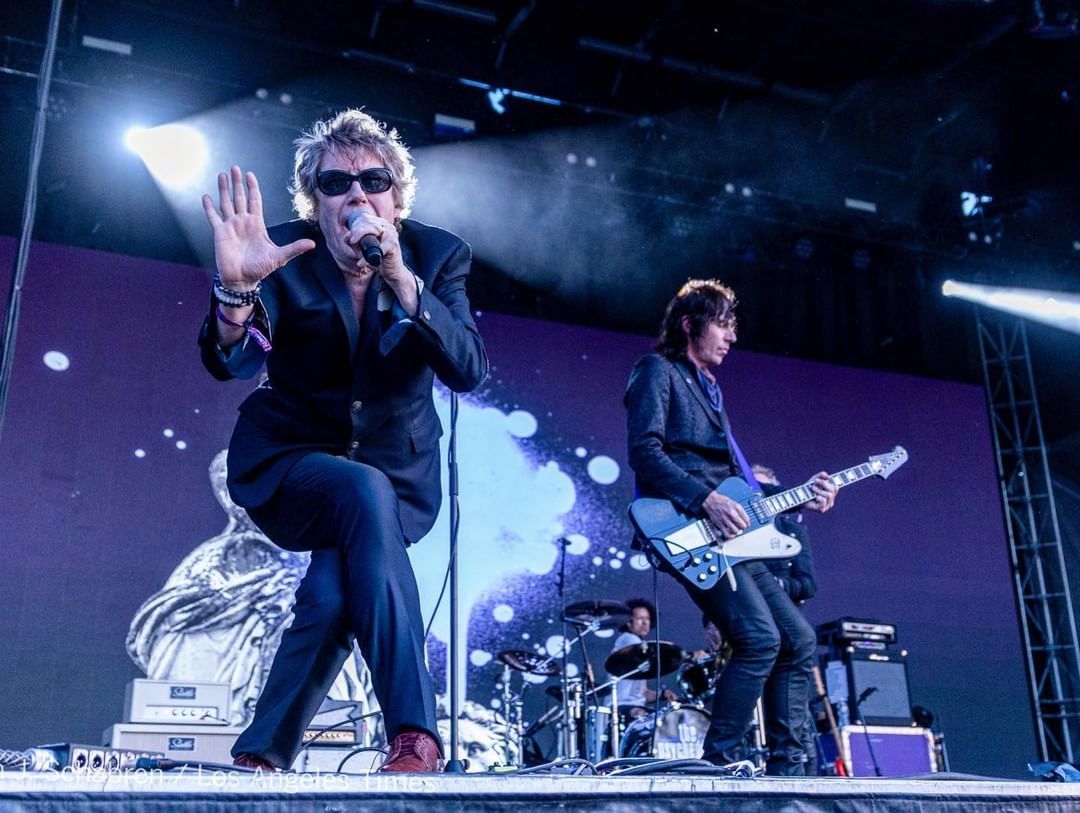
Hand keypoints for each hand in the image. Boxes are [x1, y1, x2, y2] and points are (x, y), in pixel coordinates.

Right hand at [202, 166, 313, 288]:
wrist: (243, 280)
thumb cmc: (260, 268)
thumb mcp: (279, 256)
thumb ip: (294, 248)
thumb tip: (312, 244)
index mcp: (257, 224)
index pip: (255, 201)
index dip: (253, 188)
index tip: (250, 175)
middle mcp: (243, 222)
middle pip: (240, 197)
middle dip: (237, 183)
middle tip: (235, 168)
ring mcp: (230, 226)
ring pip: (226, 203)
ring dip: (224, 189)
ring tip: (222, 175)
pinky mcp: (219, 233)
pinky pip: (213, 217)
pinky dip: (209, 207)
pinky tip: (206, 196)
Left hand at [345, 210, 418, 311]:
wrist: (393, 272)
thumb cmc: (378, 259)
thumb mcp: (363, 249)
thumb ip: (355, 242)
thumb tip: (347, 237)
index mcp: (381, 224)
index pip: (365, 218)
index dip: (355, 226)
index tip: (349, 238)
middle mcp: (388, 226)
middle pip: (368, 221)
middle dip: (356, 231)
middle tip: (351, 242)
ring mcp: (392, 235)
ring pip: (373, 229)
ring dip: (361, 238)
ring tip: (355, 250)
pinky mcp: (393, 245)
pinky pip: (378, 248)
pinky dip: (368, 258)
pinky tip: (361, 263)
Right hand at [702, 490, 749, 538]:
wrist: (711, 501)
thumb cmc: (722, 501)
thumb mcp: (734, 503)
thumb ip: (740, 512)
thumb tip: (745, 520)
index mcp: (737, 508)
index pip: (747, 520)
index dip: (747, 523)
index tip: (746, 524)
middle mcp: (732, 514)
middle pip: (742, 526)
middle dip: (742, 527)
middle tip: (740, 527)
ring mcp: (725, 519)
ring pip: (735, 531)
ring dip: (736, 531)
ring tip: (735, 529)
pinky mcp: (719, 524)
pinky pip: (726, 534)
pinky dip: (730, 536)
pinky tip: (730, 534)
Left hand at [806, 471, 837, 512]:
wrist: (799, 497)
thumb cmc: (808, 488)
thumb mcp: (815, 479)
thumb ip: (822, 475)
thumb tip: (828, 476)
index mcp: (831, 493)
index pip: (836, 487)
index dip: (832, 482)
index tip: (827, 478)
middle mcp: (830, 499)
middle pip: (833, 490)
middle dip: (824, 484)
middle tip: (815, 481)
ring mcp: (827, 505)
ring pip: (829, 495)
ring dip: (819, 490)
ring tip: (812, 488)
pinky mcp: (822, 509)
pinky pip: (824, 501)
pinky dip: (819, 497)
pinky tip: (815, 497)